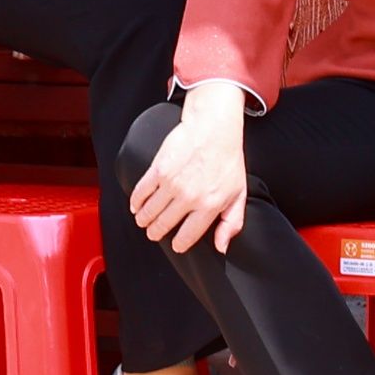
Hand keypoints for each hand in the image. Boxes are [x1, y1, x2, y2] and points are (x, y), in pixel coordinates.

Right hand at [128, 84, 253, 253]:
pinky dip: (136, 201)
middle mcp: (189, 198)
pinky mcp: (159, 169)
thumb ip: (232, 223)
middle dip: (156, 232)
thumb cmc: (228, 159)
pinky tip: (136, 205)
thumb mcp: (238, 194)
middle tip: (153, 232)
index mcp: (209, 207)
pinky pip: (142, 191)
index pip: (188, 236)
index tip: (175, 245)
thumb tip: (222, 246)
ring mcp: (172, 184)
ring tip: (143, 220)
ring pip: (150, 211)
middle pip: (164, 224)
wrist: (214, 128)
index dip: (179, 244)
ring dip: (144, 219)